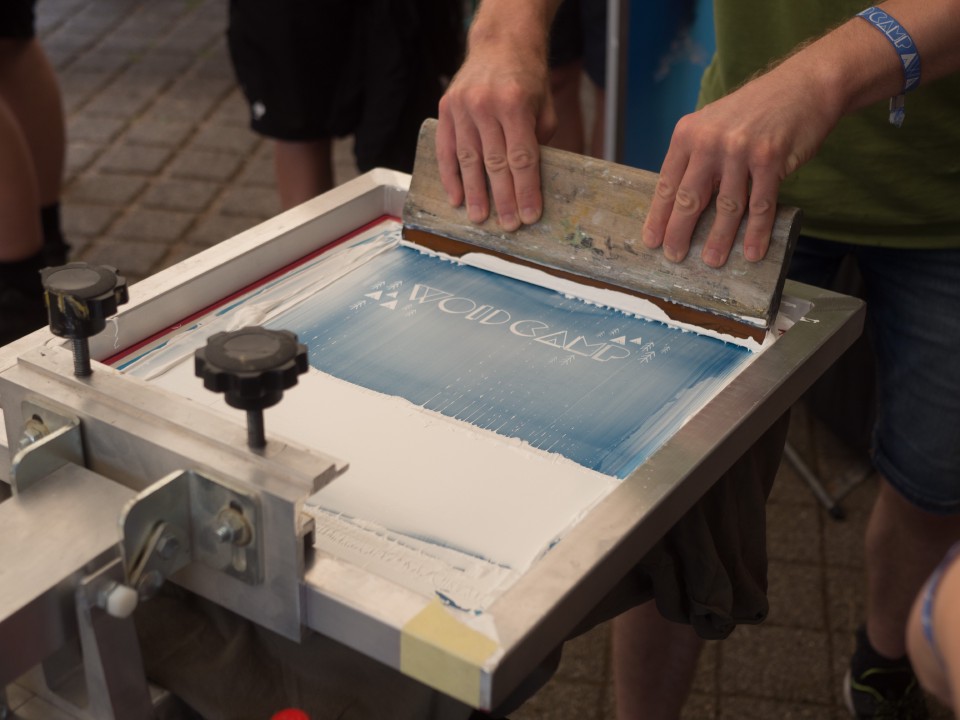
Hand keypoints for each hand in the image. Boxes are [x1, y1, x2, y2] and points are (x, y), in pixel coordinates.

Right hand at [436, 42, 555, 231]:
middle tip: (508, 225)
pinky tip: (456, 198)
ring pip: (469, 160)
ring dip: (475, 193)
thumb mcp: (544, 107)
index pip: (522, 158)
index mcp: (515, 104)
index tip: (530, 216)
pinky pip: (446, 149)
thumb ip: (538, 142)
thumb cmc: (528, 78)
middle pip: (495, 163)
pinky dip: (450, 176)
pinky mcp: (446, 108)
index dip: (526, 190)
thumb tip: (532, 183)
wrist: (501, 43)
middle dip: (503, 199)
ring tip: (480, 218)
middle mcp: (486, 105)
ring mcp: (462, 107)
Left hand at [642, 62, 838, 266]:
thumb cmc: (756, 110)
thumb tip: (680, 202)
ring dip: (719, 239)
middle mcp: (710, 140)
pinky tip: (751, 251)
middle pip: (690, 198)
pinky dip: (756, 232)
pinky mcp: (770, 159)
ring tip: (712, 261)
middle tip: (674, 256)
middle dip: (679, 232)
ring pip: (726, 206)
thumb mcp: (714, 124)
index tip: (652, 240)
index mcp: (688, 133)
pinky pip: (760, 205)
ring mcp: (740, 150)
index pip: (668, 183)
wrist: (805, 85)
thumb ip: (696, 156)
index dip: (659, 216)